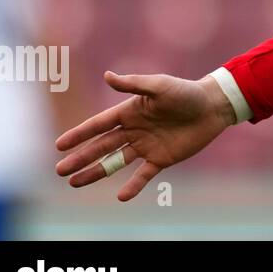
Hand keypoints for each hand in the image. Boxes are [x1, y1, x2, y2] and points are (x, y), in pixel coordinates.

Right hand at [55, 71, 236, 201]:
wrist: (213, 107)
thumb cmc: (186, 92)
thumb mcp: (159, 85)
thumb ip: (133, 83)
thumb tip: (106, 75)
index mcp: (130, 112)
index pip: (98, 125)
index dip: (79, 135)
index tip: (59, 145)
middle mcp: (133, 130)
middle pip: (102, 146)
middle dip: (81, 158)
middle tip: (60, 170)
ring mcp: (146, 146)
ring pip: (115, 162)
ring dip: (96, 172)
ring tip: (75, 183)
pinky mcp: (161, 158)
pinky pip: (143, 174)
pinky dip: (133, 185)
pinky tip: (121, 196)